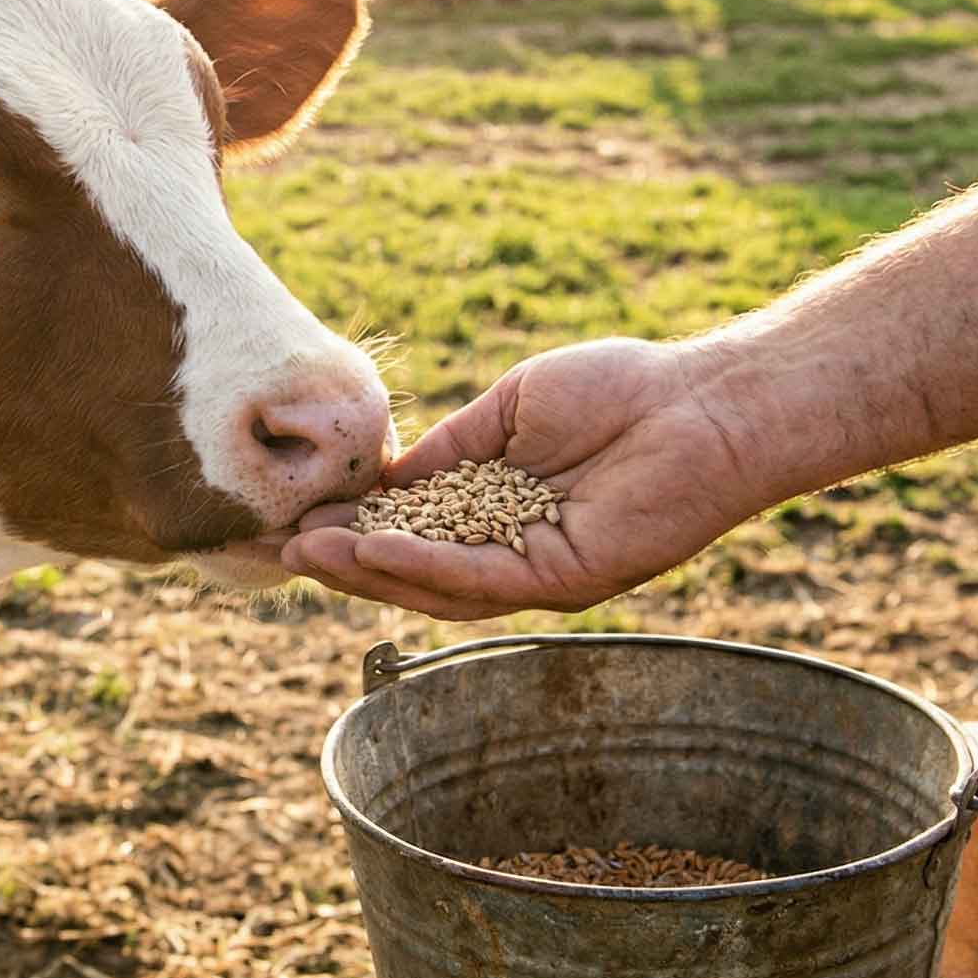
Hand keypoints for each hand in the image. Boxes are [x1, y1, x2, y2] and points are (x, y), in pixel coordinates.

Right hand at [281, 338, 776, 618]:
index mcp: (495, 513)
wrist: (701, 402)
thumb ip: (448, 449)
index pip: (407, 530)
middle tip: (276, 548)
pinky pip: (480, 579)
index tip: (286, 515)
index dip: (346, 527)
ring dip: (366, 572)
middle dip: (341, 563)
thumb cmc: (618, 390)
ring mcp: (537, 571)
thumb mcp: (508, 412)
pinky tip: (374, 549)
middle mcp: (510, 552)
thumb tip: (382, 478)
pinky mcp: (566, 577)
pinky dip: (422, 566)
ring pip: (435, 587)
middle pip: (410, 572)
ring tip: (306, 551)